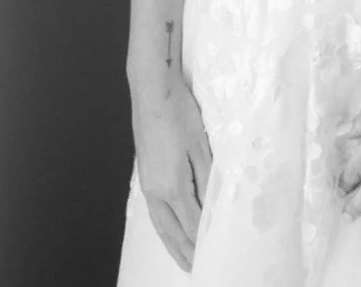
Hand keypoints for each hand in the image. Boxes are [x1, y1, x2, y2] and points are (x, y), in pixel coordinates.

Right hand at [131, 77, 211, 271]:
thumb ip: (208, 179)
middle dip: (186, 252)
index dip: (203, 242)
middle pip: (173, 232)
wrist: (152, 91)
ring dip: (173, 244)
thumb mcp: (201, 146)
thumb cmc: (179, 113)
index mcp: (173, 186)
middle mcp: (157, 192)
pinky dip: (164, 228)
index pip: (192, 224)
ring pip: (161, 225)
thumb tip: (215, 206)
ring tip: (183, 259)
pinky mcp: (145, 175)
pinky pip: (155, 212)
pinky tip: (169, 230)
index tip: (215, 256)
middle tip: (197, 270)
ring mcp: (148, 185)